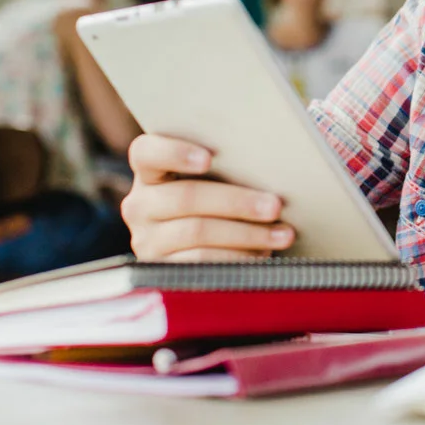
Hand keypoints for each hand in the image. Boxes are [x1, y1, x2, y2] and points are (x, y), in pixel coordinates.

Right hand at [122, 134, 294, 259]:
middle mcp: (141, 205)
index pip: (146, 153)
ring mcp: (147, 240)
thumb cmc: (222, 201)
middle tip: (274, 206)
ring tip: (282, 234)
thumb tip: (270, 164)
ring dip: (246, 233)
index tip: (209, 159)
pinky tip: (264, 254)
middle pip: (186, 197)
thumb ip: (227, 167)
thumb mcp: (218, 181)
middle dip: (236, 201)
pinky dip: (237, 258)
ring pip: (197, 231)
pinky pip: (201, 263)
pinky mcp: (161, 271)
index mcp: (151, 172)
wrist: (213, 248)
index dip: (174, 153)